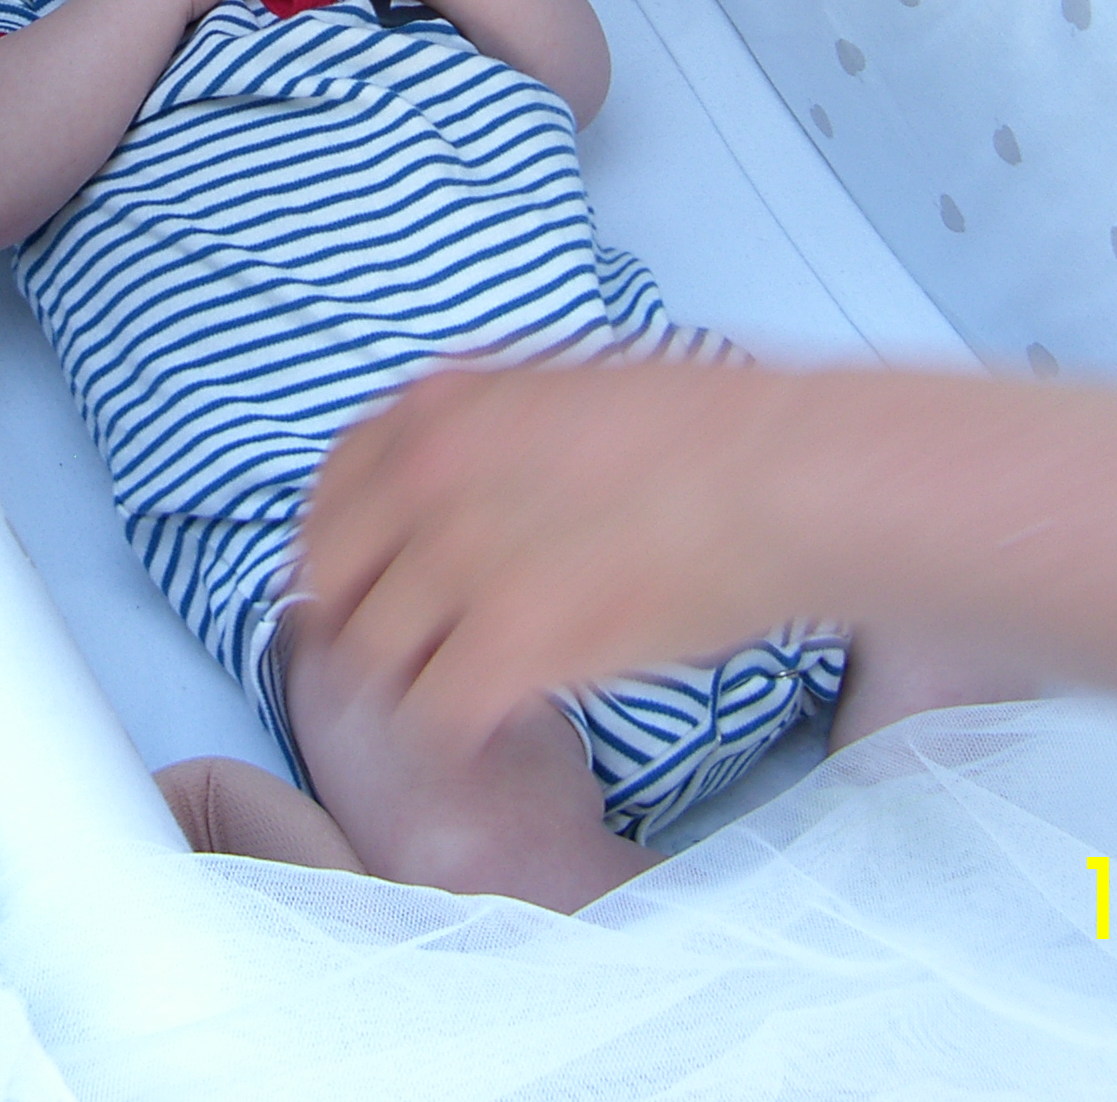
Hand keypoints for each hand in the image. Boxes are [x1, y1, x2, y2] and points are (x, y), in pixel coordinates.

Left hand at [301, 358, 792, 751]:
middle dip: (356, 620)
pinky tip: (487, 736)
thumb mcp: (566, 378)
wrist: (786, 480)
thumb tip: (458, 441)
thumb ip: (490, 413)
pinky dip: (451, 738)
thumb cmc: (709, 427)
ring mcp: (459, 565)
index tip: (359, 580)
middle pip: (332, 580)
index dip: (337, 546)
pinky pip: (430, 717)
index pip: (330, 490)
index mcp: (439, 409)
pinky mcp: (506, 648)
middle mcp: (426, 480)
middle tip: (399, 654)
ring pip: (370, 658)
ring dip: (404, 685)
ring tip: (448, 702)